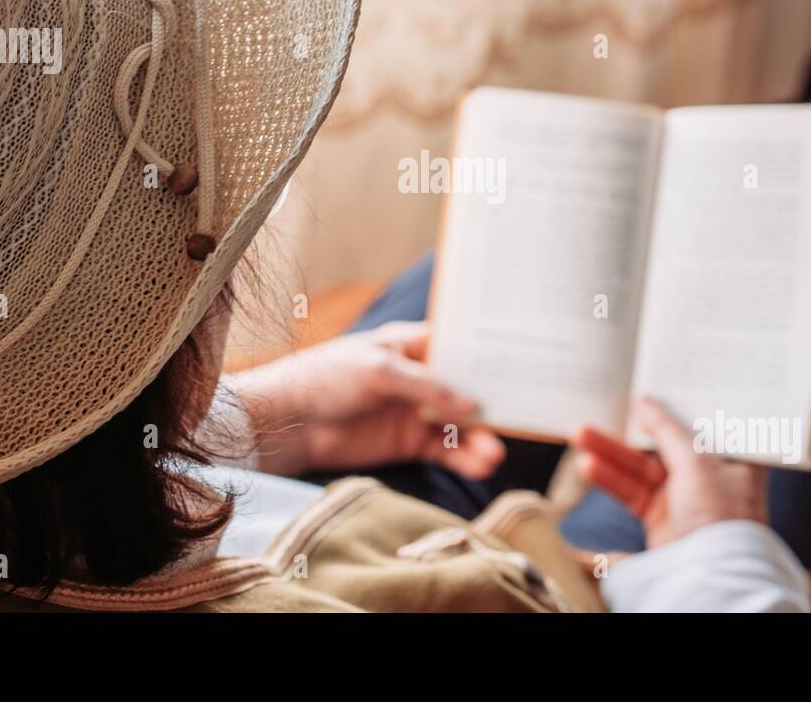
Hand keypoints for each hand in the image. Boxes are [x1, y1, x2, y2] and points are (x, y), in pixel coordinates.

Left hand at [233, 321, 505, 479]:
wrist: (288, 422)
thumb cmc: (326, 378)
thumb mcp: (378, 371)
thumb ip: (426, 385)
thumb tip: (470, 404)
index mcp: (412, 345)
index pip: (459, 345)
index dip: (488, 354)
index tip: (521, 363)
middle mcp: (420, 376)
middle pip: (466, 387)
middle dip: (492, 401)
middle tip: (521, 415)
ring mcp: (416, 411)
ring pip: (459, 423)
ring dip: (480, 437)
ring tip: (495, 452)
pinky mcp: (408, 442)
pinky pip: (444, 449)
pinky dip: (463, 457)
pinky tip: (480, 464)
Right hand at [571, 397, 766, 547]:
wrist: (710, 579)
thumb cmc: (721, 516)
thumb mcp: (697, 462)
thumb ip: (667, 429)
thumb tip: (645, 402)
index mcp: (733, 457)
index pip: (701, 421)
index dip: (676, 403)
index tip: (650, 381)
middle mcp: (709, 475)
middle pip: (664, 442)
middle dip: (633, 428)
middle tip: (605, 405)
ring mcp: (683, 498)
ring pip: (641, 467)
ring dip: (611, 452)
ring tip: (580, 433)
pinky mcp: (660, 518)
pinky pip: (631, 491)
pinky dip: (611, 478)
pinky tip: (589, 464)